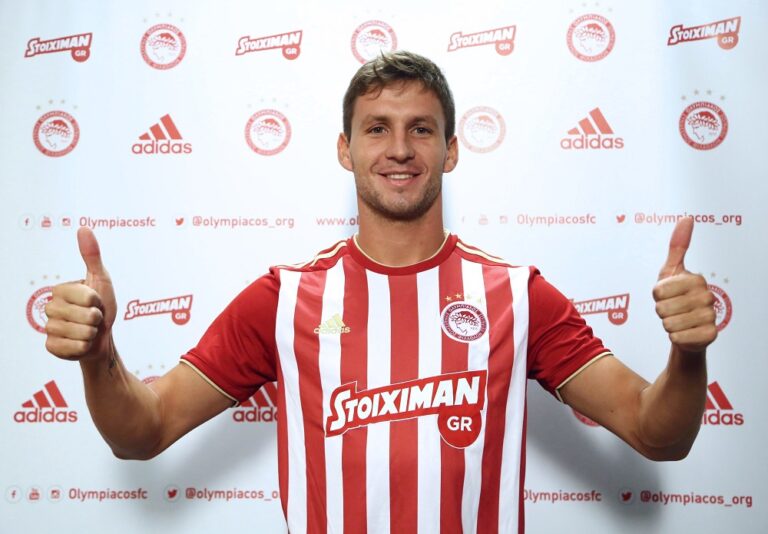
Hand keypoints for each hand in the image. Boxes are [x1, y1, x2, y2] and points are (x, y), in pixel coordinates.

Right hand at [45, 227, 116, 360]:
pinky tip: (82, 342)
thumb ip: (92, 255)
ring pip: (82, 333)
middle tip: (94, 318)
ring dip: (93, 333)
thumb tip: (83, 228)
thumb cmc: (102, 306)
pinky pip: (75, 348)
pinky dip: (85, 347)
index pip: (87, 296)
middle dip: (97, 318)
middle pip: (85, 316)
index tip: (96, 301)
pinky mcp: (52, 347)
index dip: (98, 301)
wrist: (102, 337)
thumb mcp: (101, 279)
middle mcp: (50, 308)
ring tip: (89, 329)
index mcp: (60, 290)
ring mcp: (49, 328)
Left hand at [652, 218, 716, 353]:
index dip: (657, 296)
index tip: (667, 294)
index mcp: (696, 279)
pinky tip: (684, 332)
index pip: (658, 291)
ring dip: (668, 324)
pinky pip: (677, 337)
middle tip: (672, 310)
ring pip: (668, 323)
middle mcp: (706, 296)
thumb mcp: (672, 270)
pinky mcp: (709, 335)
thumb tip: (687, 218)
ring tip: (678, 320)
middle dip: (661, 311)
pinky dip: (675, 337)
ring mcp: (710, 316)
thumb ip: (677, 246)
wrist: (687, 326)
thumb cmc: (676, 297)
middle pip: (662, 308)